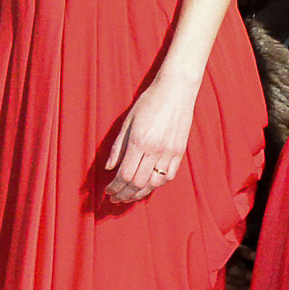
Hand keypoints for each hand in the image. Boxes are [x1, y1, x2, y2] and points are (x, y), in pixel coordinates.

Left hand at [103, 75, 194, 205]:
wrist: (176, 91)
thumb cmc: (148, 102)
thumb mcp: (127, 121)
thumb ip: (118, 147)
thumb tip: (108, 168)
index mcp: (139, 142)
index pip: (124, 175)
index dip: (115, 187)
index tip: (108, 191)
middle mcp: (155, 150)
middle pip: (138, 183)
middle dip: (125, 195)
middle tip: (116, 199)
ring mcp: (169, 152)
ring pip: (154, 183)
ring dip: (140, 193)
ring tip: (130, 196)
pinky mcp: (180, 152)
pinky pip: (169, 176)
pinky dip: (157, 184)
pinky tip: (148, 185)